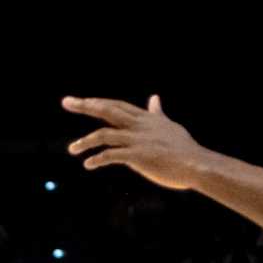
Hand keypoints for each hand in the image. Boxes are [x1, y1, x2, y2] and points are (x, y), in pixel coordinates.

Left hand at [63, 95, 209, 190]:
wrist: (196, 164)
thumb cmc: (183, 149)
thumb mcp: (168, 126)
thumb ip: (157, 113)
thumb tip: (154, 98)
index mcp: (145, 118)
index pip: (116, 105)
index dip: (98, 101)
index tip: (79, 100)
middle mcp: (139, 125)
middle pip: (107, 109)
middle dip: (85, 105)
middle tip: (66, 102)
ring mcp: (137, 139)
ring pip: (104, 134)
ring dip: (85, 141)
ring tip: (72, 149)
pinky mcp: (138, 155)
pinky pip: (111, 155)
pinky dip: (97, 159)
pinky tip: (88, 164)